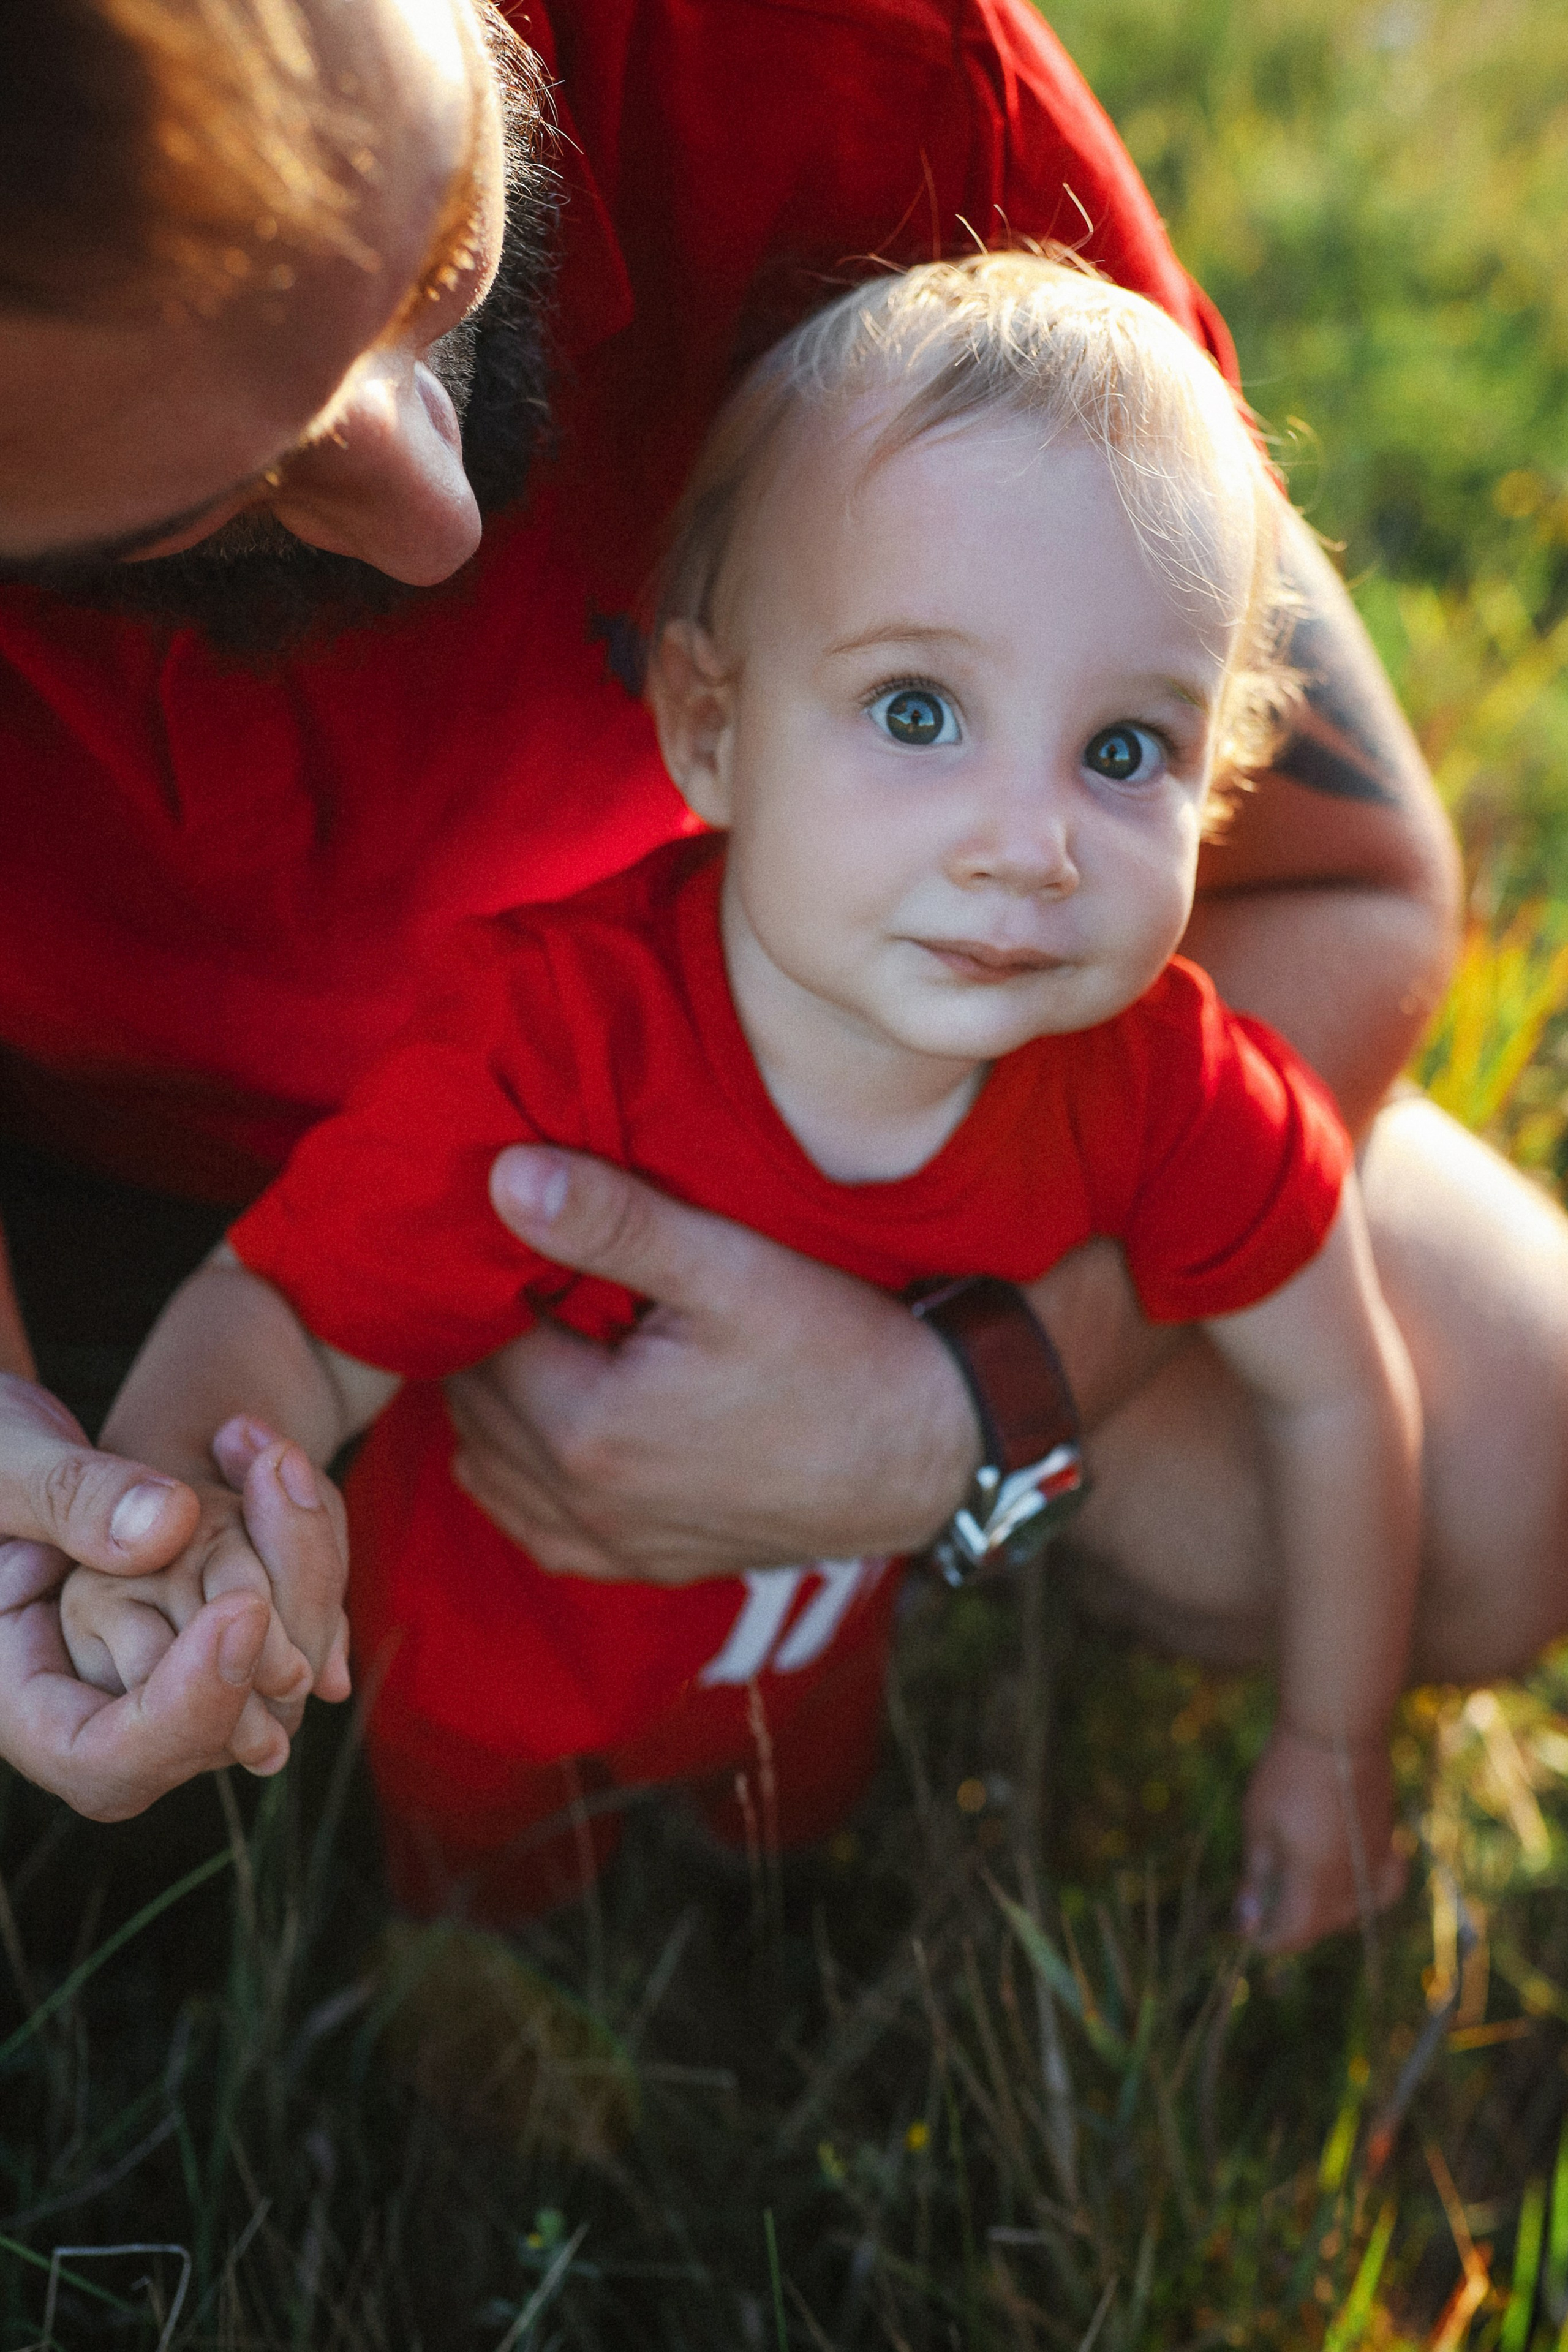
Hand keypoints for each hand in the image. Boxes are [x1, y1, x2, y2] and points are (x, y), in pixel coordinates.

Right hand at [0, 1376, 337, 1817]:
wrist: (13, 1440)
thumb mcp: (3, 1456)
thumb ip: (68, 1496)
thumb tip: (163, 1529)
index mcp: (13, 1692)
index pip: (102, 1758)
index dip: (184, 1709)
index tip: (243, 1611)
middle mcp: (88, 1707)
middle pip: (196, 1744)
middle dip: (263, 1661)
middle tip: (288, 1549)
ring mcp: (147, 1681)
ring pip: (254, 1698)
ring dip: (300, 1608)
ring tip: (281, 1473)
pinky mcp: (194, 1642)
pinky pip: (267, 1645)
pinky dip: (298, 1579)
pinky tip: (285, 1488)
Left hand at [440, 1145, 982, 1582]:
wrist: (934, 1451)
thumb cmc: (841, 1350)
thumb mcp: (730, 1268)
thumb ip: (613, 1223)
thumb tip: (504, 1176)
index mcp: (584, 1429)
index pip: (474, 1342)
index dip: (486, 1281)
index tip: (518, 1234)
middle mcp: (580, 1505)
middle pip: (472, 1406)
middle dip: (484, 1340)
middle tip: (527, 1272)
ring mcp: (611, 1546)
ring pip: (489, 1467)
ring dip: (496, 1404)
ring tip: (543, 1335)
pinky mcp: (645, 1566)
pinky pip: (533, 1525)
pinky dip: (521, 1473)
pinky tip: (553, 1422)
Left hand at [1235, 1722, 1405, 1953]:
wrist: (1337, 1731)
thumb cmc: (1288, 1773)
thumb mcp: (1259, 1824)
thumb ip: (1257, 1876)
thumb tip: (1246, 1920)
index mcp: (1314, 1884)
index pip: (1292, 1936)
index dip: (1266, 1940)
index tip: (1247, 1928)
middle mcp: (1350, 1884)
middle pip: (1320, 1927)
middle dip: (1289, 1923)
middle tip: (1262, 1896)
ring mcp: (1374, 1865)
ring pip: (1351, 1912)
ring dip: (1321, 1911)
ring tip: (1295, 1885)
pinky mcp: (1388, 1844)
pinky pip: (1384, 1888)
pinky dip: (1367, 1895)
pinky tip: (1349, 1883)